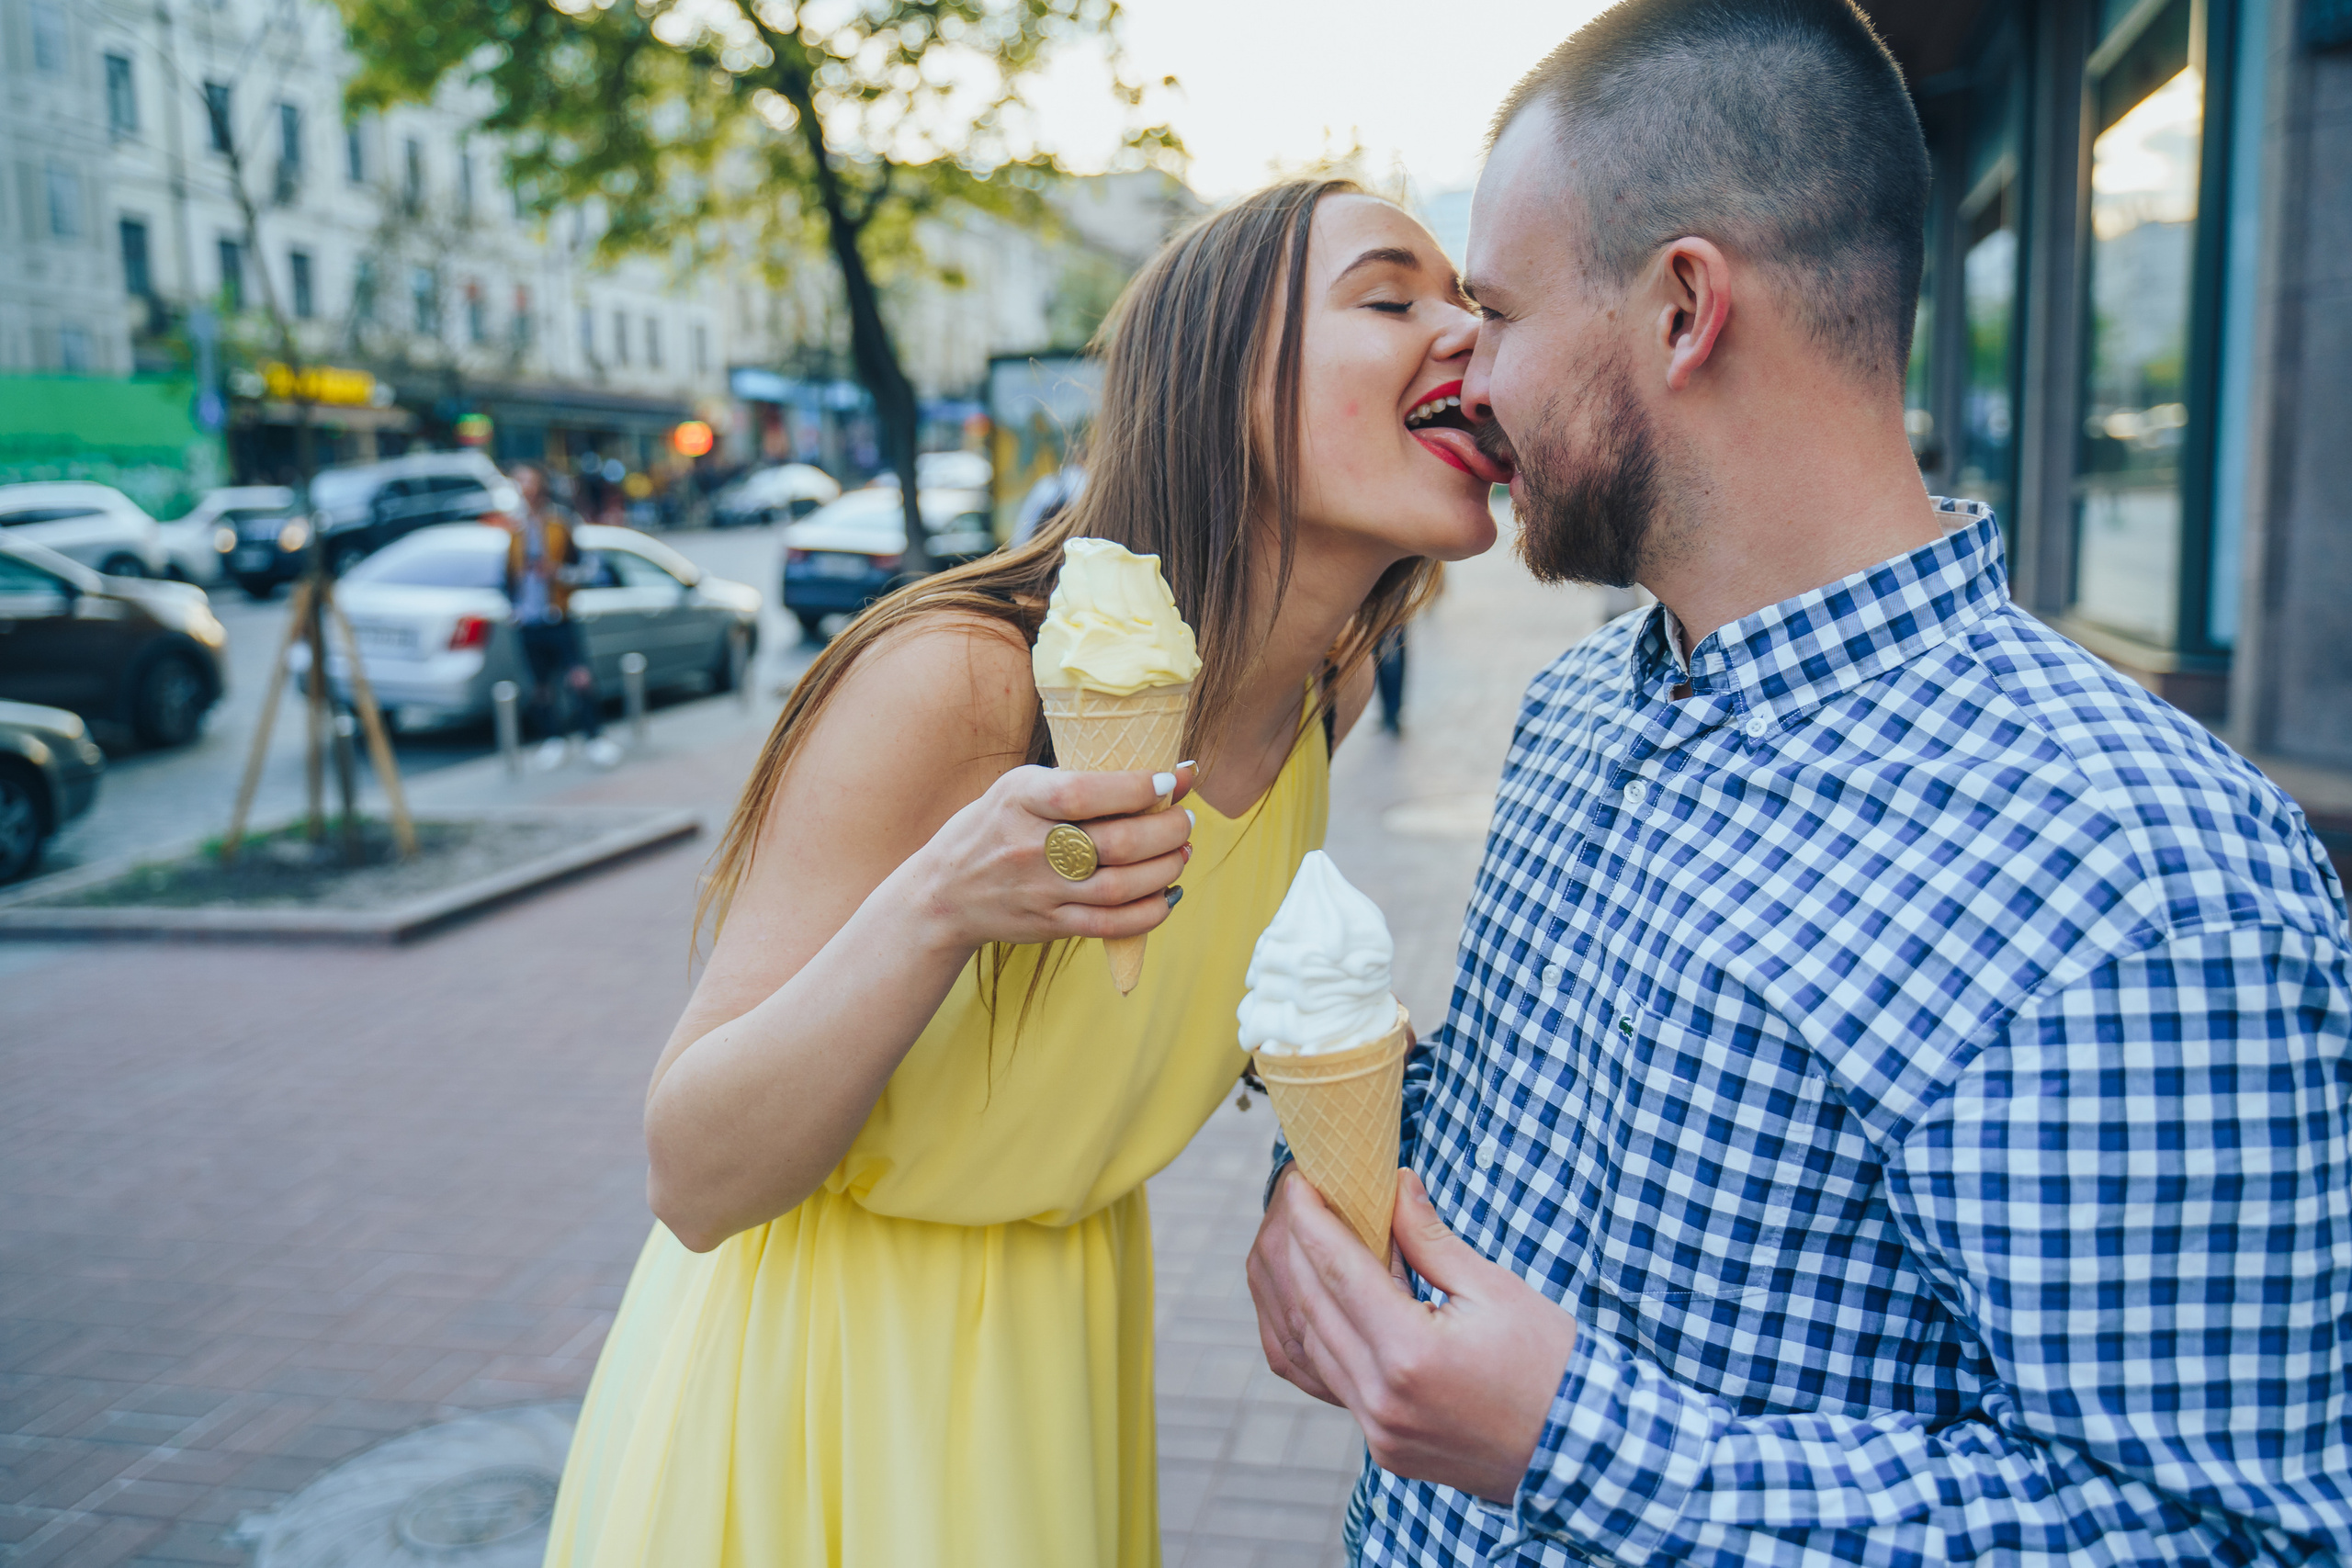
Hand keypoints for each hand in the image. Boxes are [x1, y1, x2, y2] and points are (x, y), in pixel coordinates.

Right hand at [907, 763, 1195, 953]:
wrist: (945, 893)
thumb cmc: (992, 828)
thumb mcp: (1016, 789)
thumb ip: (1073, 782)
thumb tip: (1155, 777)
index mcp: (1021, 800)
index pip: (1085, 793)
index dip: (1138, 788)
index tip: (1171, 780)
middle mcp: (1030, 847)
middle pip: (1117, 842)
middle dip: (1168, 829)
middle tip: (1185, 819)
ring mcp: (1041, 891)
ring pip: (1123, 885)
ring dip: (1167, 867)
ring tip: (1183, 851)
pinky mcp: (1051, 924)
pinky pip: (1113, 924)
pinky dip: (1151, 911)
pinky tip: (1168, 893)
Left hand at [1251, 1168, 1575, 1503]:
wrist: (1584, 1453)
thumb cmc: (1549, 1363)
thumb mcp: (1493, 1288)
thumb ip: (1430, 1237)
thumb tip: (1395, 1185)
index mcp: (1410, 1352)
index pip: (1339, 1270)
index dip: (1312, 1219)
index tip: (1298, 1181)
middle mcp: (1382, 1398)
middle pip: (1314, 1307)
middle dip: (1300, 1249)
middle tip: (1300, 1204)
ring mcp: (1380, 1432)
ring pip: (1317, 1348)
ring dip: (1307, 1293)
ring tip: (1314, 1246)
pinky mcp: (1386, 1449)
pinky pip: (1337, 1384)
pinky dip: (1329, 1338)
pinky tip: (1335, 1303)